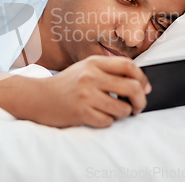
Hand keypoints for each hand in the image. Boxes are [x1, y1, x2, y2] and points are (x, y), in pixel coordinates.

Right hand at [32, 55, 151, 127]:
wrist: (39, 97)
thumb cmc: (67, 84)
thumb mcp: (86, 68)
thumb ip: (110, 71)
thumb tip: (141, 84)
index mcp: (94, 62)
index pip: (129, 66)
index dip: (142, 78)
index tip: (145, 88)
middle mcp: (90, 76)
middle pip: (132, 87)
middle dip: (141, 101)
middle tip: (138, 106)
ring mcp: (85, 95)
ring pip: (123, 109)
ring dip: (124, 114)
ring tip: (116, 112)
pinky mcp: (81, 113)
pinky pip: (108, 121)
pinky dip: (108, 121)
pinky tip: (99, 116)